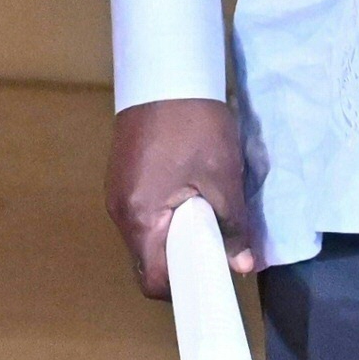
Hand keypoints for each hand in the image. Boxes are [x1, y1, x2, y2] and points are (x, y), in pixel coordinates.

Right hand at [108, 98, 258, 301]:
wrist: (165, 71)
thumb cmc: (195, 127)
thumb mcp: (223, 178)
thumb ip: (233, 227)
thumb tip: (242, 266)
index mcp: (139, 217)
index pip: (153, 279)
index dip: (184, 288)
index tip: (212, 278)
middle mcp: (119, 210)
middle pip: (148, 259)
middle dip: (183, 261)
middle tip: (217, 248)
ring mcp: (116, 190)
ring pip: (146, 235)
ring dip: (175, 236)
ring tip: (207, 219)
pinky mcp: (122, 175)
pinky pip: (143, 212)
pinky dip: (166, 216)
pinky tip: (189, 197)